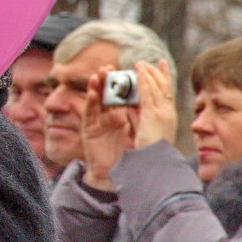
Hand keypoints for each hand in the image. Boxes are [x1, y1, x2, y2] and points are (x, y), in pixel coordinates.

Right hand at [80, 66, 135, 190]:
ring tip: (99, 73)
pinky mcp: (90, 129)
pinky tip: (94, 92)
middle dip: (109, 79)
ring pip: (97, 99)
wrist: (122, 175)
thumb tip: (151, 95)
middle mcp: (111, 115)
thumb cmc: (134, 155)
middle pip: (109, 93)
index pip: (125, 93)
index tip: (134, 66)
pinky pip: (90, 112)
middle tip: (110, 67)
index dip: (127, 79)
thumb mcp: (142, 130)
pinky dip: (91, 101)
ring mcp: (99, 121)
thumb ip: (143, 113)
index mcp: (125, 114)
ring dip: (97, 85)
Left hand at [133, 59, 176, 147]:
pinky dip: (144, 81)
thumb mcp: (145, 128)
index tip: (162, 64)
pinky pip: (147, 94)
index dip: (165, 77)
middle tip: (150, 62)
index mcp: (169, 116)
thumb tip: (131, 104)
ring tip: (141, 63)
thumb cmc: (150, 150)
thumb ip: (140, 115)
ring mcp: (162, 113)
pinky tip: (139, 72)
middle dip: (157, 72)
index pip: (168, 92)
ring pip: (156, 88)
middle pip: (164, 87)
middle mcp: (168, 112)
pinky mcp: (153, 115)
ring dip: (148, 73)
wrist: (156, 162)